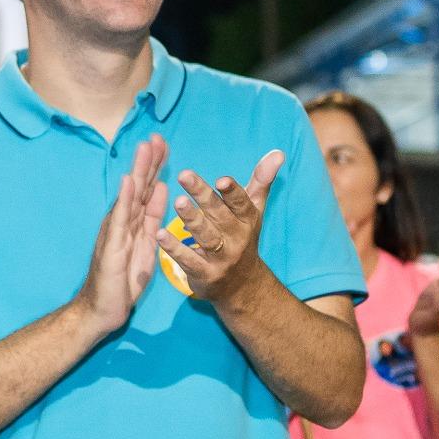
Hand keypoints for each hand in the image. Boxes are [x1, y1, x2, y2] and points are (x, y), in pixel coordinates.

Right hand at [74, 135, 168, 339]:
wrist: (102, 308)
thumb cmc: (123, 281)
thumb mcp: (147, 246)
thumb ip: (152, 218)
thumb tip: (162, 190)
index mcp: (134, 222)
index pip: (147, 189)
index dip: (156, 166)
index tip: (164, 144)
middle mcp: (123, 221)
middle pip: (138, 185)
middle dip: (148, 161)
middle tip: (157, 136)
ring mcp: (116, 230)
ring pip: (129, 195)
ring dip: (137, 170)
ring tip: (144, 148)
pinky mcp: (112, 243)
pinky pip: (120, 217)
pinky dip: (123, 198)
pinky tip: (128, 181)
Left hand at [157, 150, 283, 303]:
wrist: (242, 286)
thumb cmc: (242, 236)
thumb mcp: (253, 209)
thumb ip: (261, 180)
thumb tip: (277, 152)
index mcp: (248, 220)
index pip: (242, 203)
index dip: (233, 192)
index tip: (222, 179)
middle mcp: (237, 239)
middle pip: (219, 215)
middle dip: (203, 195)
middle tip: (185, 175)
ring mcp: (222, 258)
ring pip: (206, 236)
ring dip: (191, 219)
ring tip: (177, 201)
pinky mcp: (205, 274)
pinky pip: (189, 260)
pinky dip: (175, 248)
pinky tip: (160, 234)